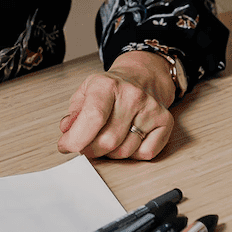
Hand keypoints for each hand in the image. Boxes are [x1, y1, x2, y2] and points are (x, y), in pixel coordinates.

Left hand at [57, 51, 176, 160]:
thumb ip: (73, 114)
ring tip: (108, 139)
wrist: (142, 76)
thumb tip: (68, 131)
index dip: (76, 139)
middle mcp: (132, 95)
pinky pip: (145, 153)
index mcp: (108, 85)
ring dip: (110, 153)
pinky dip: (133, 154)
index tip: (66, 146)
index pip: (92, 118)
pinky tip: (128, 140)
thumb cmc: (111, 89)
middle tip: (85, 145)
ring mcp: (151, 109)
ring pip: (124, 151)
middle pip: (107, 141)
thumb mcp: (85, 93)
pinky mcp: (165, 121)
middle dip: (90, 150)